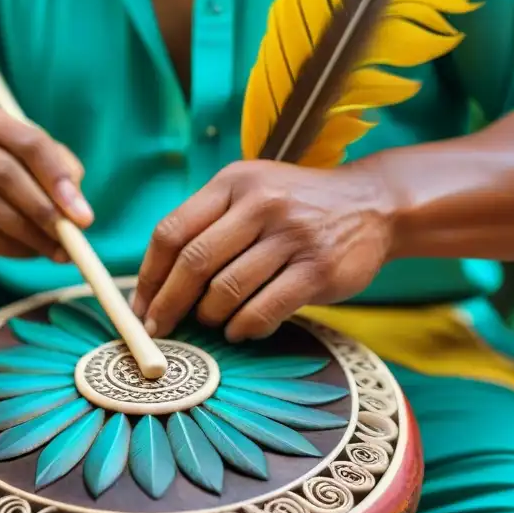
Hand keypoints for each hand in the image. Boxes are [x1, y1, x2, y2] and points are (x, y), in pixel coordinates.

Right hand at [0, 101, 92, 259]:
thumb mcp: (30, 161)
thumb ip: (60, 175)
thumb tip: (78, 212)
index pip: (30, 144)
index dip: (59, 181)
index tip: (84, 218)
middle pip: (7, 175)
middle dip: (44, 213)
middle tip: (71, 242)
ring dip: (26, 235)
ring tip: (53, 252)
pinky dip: (2, 246)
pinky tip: (24, 252)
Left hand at [132, 160, 395, 341]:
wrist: (372, 203)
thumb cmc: (298, 206)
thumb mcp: (252, 192)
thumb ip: (210, 223)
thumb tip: (159, 282)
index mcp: (233, 182)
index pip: (173, 231)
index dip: (150, 275)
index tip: (140, 306)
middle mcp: (261, 203)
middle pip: (194, 262)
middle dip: (169, 304)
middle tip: (159, 330)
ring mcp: (292, 236)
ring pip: (227, 290)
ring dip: (210, 317)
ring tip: (214, 322)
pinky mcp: (318, 269)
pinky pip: (264, 309)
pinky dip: (244, 327)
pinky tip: (242, 330)